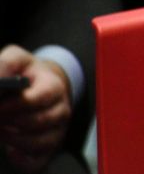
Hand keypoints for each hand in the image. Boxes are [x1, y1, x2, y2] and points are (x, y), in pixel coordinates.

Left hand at [0, 45, 71, 172]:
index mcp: (54, 86)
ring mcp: (56, 130)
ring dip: (13, 139)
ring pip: (39, 142)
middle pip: (39, 121)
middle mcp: (60, 109)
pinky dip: (22, 160)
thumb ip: (5, 65)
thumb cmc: (25, 73)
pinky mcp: (49, 148)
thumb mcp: (15, 58)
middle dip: (11, 122)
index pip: (40, 98)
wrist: (40, 84)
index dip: (16, 104)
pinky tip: (10, 150)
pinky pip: (38, 162)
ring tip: (1, 129)